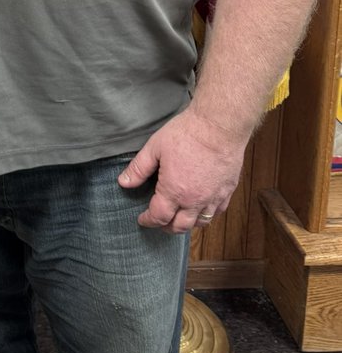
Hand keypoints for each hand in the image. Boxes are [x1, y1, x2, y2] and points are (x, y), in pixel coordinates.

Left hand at [117, 107, 246, 233]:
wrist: (218, 125)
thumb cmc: (187, 133)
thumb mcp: (155, 147)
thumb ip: (139, 168)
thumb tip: (124, 182)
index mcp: (174, 191)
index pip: (159, 216)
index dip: (148, 220)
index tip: (142, 219)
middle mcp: (195, 200)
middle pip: (180, 226)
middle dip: (166, 227)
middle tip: (159, 222)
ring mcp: (214, 197)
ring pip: (200, 223)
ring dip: (187, 224)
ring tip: (179, 217)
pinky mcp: (228, 190)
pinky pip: (218, 211)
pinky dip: (207, 214)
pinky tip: (202, 207)